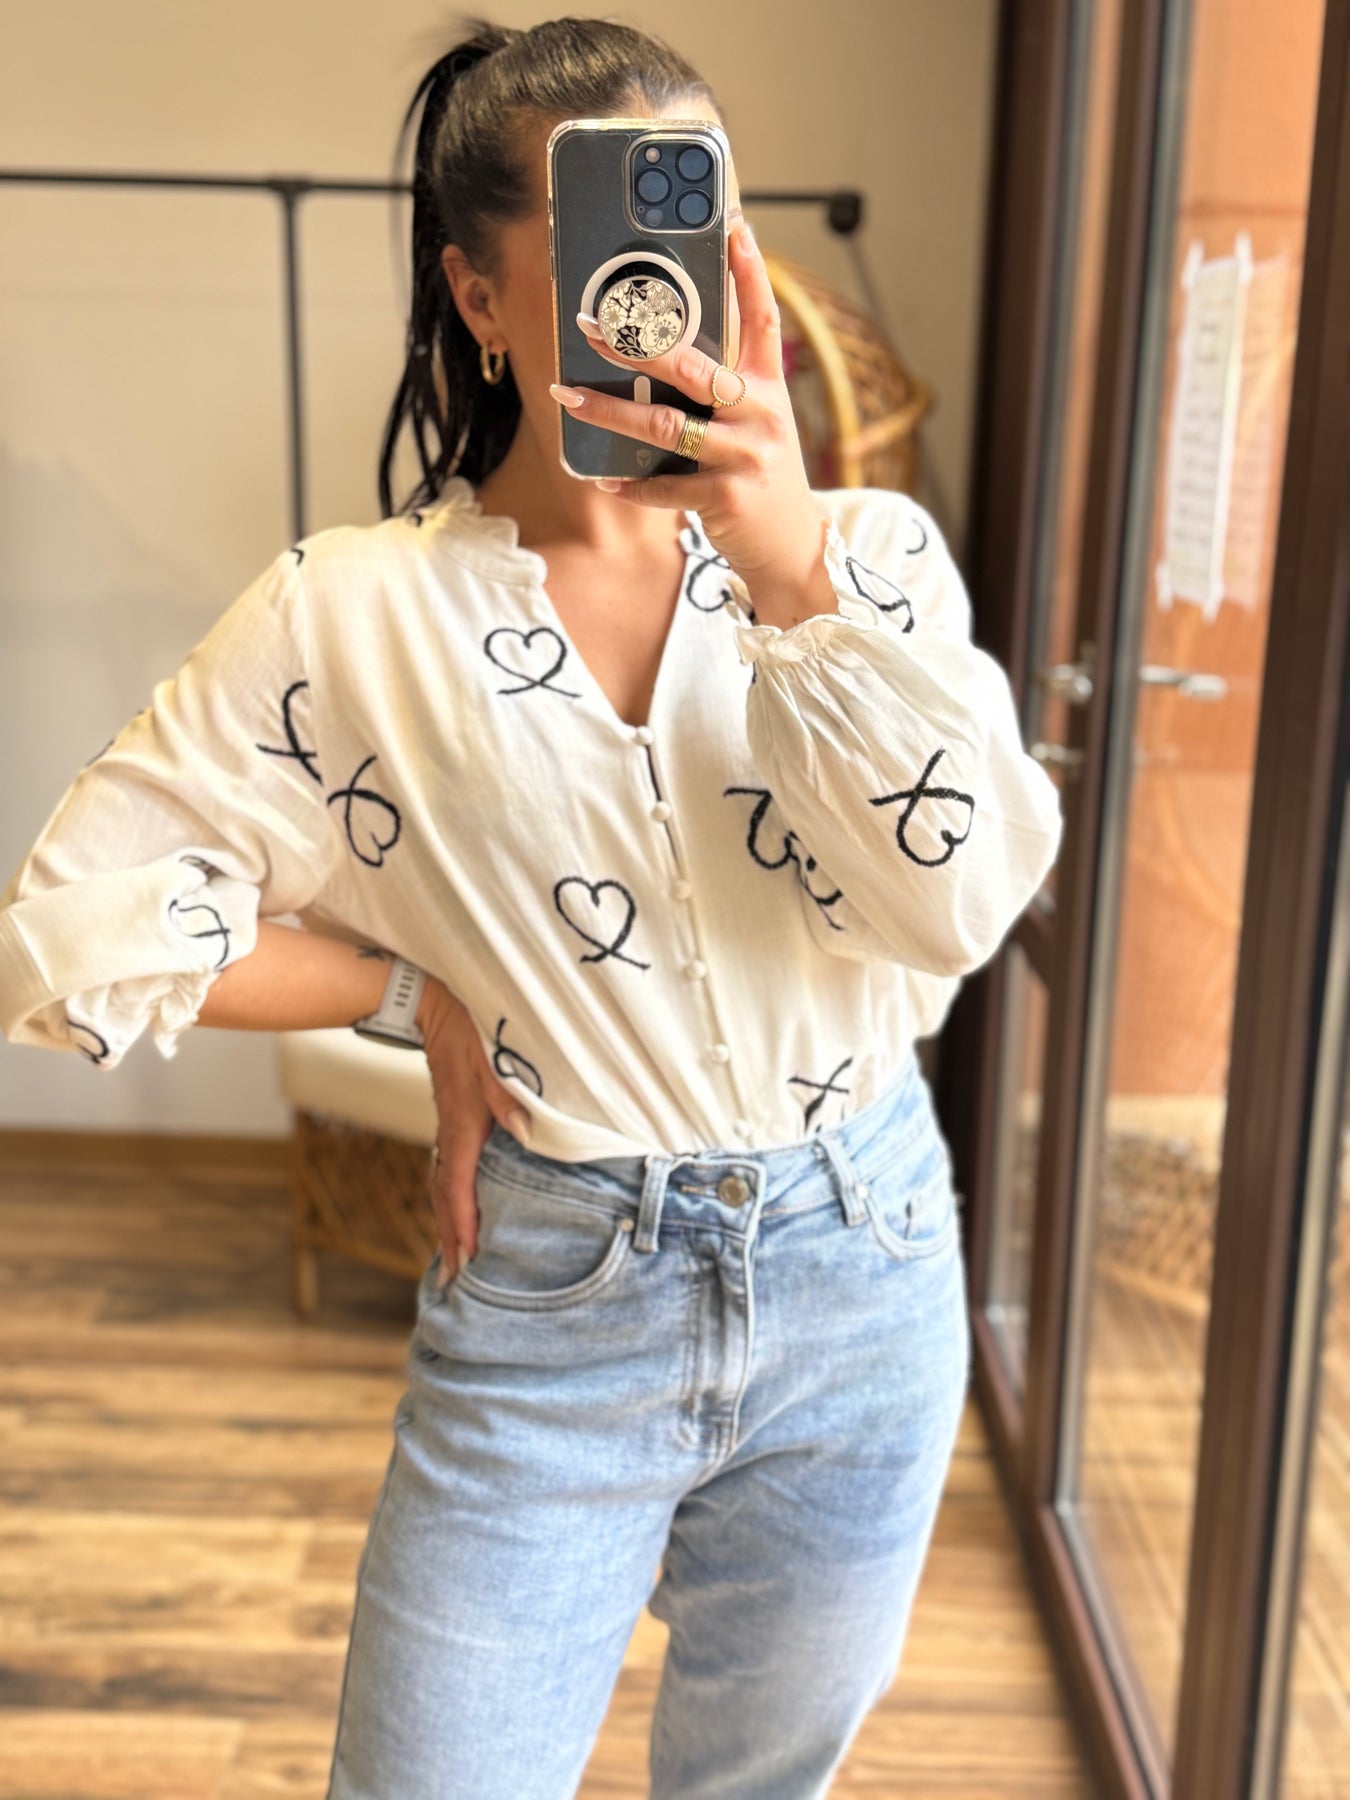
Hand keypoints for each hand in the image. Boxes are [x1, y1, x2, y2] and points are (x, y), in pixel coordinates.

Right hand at [415, 976, 530, 1281]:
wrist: (436, 1001)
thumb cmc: (474, 1026)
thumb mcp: (497, 1055)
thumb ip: (511, 1094)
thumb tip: (528, 1132)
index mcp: (464, 1123)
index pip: (459, 1185)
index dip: (463, 1224)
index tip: (466, 1260)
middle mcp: (453, 1131)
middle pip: (446, 1194)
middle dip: (451, 1235)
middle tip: (455, 1279)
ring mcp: (451, 1126)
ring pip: (445, 1183)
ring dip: (449, 1219)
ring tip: (455, 1257)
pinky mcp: (455, 1119)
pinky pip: (450, 1168)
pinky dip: (453, 1196)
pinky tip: (462, 1207)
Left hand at [547, 211, 830, 615]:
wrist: (791, 545)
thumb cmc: (760, 476)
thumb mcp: (756, 425)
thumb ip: (721, 391)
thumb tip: (658, 357)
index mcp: (768, 388)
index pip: (762, 319)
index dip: (750, 272)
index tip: (733, 227)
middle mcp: (761, 415)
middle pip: (696, 368)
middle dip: (638, 345)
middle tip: (590, 326)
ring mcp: (745, 457)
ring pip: (666, 426)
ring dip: (611, 411)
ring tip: (569, 397)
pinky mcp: (727, 498)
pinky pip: (667, 488)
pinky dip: (633, 485)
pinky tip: (606, 478)